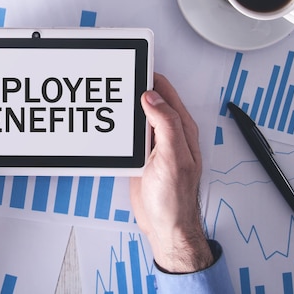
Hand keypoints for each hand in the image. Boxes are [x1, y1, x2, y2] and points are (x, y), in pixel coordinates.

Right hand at [130, 73, 212, 272]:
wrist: (164, 226)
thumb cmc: (175, 198)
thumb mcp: (174, 157)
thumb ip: (166, 124)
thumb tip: (153, 97)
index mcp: (182, 129)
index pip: (166, 93)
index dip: (151, 77)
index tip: (135, 67)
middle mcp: (169, 133)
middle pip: (151, 100)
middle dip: (136, 87)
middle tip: (117, 77)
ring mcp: (155, 144)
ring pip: (139, 115)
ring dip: (127, 106)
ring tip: (111, 94)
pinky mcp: (141, 155)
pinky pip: (130, 133)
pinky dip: (121, 124)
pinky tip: (112, 122)